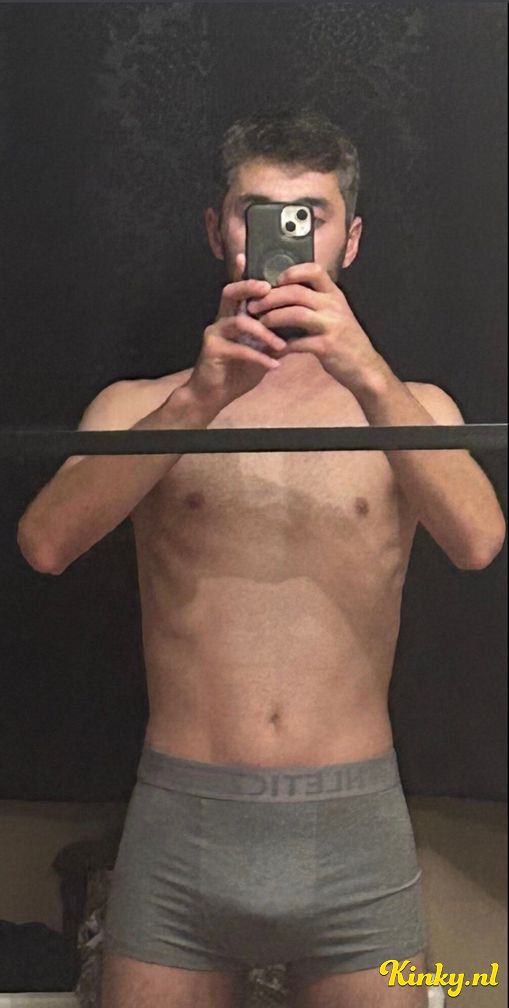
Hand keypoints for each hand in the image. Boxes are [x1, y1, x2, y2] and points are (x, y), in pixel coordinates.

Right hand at [184, 254, 284, 413]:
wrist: (212, 396)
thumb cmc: (236, 371)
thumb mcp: (258, 351)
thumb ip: (271, 335)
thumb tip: (294, 324)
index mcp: (232, 316)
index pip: (238, 290)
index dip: (242, 272)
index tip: (250, 256)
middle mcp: (221, 320)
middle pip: (230, 293)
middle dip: (249, 288)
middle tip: (268, 289)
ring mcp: (215, 334)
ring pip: (239, 322)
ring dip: (264, 333)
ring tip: (282, 346)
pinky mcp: (212, 351)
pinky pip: (238, 349)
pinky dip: (259, 357)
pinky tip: (273, 366)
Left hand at [247, 262, 386, 392]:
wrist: (364, 366)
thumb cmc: (344, 339)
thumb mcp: (335, 313)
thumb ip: (316, 301)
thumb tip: (285, 291)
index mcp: (334, 294)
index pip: (315, 270)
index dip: (292, 272)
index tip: (275, 280)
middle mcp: (334, 305)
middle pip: (297, 292)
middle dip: (270, 297)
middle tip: (252, 304)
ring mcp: (331, 325)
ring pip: (295, 313)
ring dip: (272, 318)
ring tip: (259, 323)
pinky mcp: (326, 346)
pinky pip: (297, 343)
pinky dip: (281, 346)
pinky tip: (271, 349)